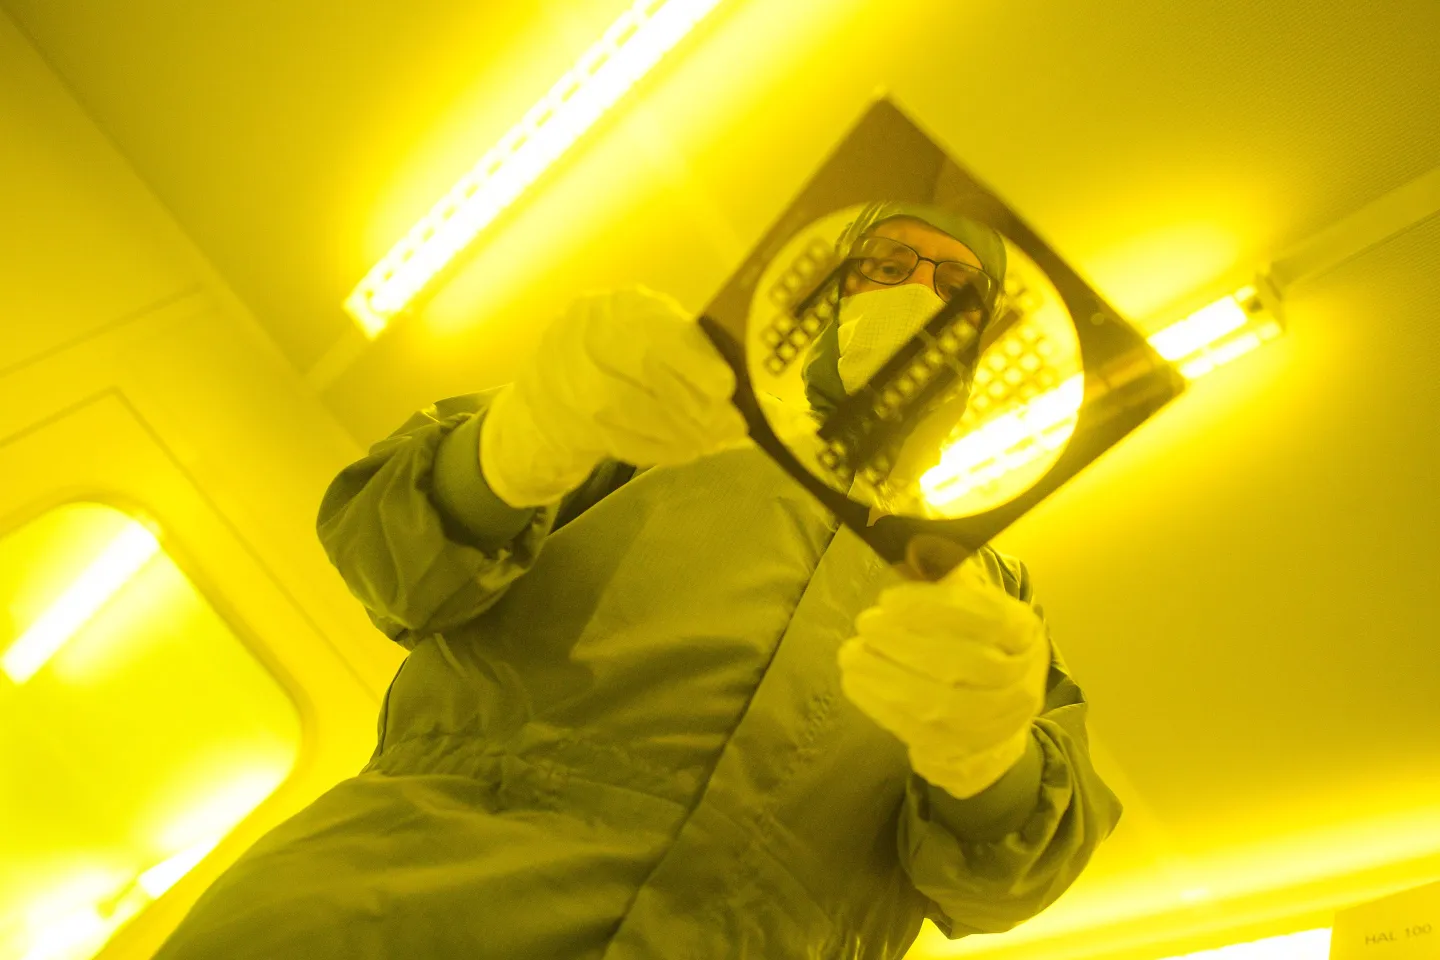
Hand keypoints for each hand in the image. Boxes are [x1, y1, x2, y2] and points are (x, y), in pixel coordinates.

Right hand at [481, 286, 748, 506]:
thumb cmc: (617, 352)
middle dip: (697, 403)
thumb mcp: (644, 331)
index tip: (726, 385)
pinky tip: (689, 450)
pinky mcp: (575, 426)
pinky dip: (663, 450)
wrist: (551, 385)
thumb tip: (736, 377)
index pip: (655, 331)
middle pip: (646, 373)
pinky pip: (625, 442)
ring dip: (684, 431)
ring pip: (636, 412)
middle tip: (733, 423)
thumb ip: (684, 345)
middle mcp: (587, 341)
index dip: (693, 360)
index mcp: (614, 309)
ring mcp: (574, 385)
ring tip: (717, 439)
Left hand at [838, 560, 1049, 798]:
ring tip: (851, 654)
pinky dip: (883, 707)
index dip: (935, 607)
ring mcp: (997, 725)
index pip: (987, 617)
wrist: (996, 718)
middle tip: (864, 624)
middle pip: (963, 664)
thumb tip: (904, 523)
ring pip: (941, 704)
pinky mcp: (967, 755)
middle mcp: (1021, 681)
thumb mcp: (965, 600)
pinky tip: (857, 684)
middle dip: (904, 643)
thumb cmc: (972, 642)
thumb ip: (939, 567)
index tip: (889, 597)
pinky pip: (922, 735)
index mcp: (1023, 632)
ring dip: (886, 677)